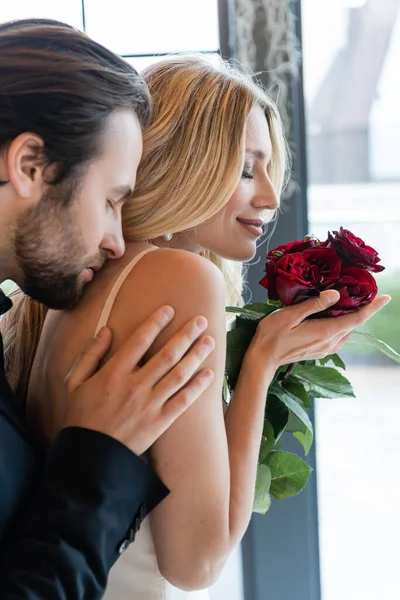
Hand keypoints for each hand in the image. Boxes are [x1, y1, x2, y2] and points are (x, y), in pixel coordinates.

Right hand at [62, 306, 214, 454]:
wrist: (91, 457)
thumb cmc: (81, 416)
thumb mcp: (74, 382)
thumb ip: (90, 354)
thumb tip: (106, 330)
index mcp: (113, 373)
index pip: (140, 340)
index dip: (156, 323)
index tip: (170, 310)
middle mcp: (135, 385)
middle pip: (167, 354)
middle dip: (186, 335)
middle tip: (201, 320)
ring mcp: (149, 404)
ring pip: (179, 374)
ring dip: (196, 356)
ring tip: (210, 341)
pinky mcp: (159, 422)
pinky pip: (183, 401)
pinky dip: (197, 387)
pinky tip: (209, 374)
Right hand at [245, 290, 390, 372]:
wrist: (262, 359)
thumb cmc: (272, 335)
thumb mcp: (291, 314)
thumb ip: (315, 304)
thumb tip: (336, 294)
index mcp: (325, 332)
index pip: (356, 319)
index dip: (372, 308)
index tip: (385, 298)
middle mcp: (329, 342)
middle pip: (353, 324)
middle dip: (362, 309)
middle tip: (364, 292)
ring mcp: (324, 349)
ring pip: (345, 331)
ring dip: (351, 318)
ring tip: (350, 302)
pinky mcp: (318, 351)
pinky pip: (337, 337)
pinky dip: (341, 325)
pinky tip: (333, 316)